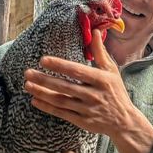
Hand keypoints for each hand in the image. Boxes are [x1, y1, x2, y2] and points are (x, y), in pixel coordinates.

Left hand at [23, 30, 152, 152]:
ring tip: (27, 85)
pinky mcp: (83, 122)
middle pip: (65, 86)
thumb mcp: (112, 71)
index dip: (60, 65)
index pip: (77, 71)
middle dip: (44, 80)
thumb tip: (96, 31)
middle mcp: (94, 94)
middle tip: (27, 73)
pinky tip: (35, 100)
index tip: (43, 60)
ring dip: (42, 93)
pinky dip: (48, 107)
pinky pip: (62, 113)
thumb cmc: (116, 92)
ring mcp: (87, 109)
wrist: (124, 121)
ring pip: (61, 100)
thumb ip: (100, 52)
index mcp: (101, 79)